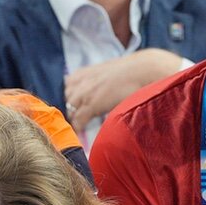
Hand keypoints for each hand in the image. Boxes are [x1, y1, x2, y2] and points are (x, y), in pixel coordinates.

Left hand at [64, 49, 182, 131]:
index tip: (68, 114)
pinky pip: (77, 121)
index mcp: (79, 74)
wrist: (144, 69)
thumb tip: (93, 97)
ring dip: (71, 122)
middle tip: (71, 125)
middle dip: (66, 113)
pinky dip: (78, 129)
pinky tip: (81, 135)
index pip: (61, 92)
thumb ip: (93, 84)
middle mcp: (78, 82)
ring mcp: (84, 92)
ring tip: (75, 132)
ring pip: (67, 111)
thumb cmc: (129, 73)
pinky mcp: (91, 103)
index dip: (65, 104)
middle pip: (62, 102)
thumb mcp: (104, 75)